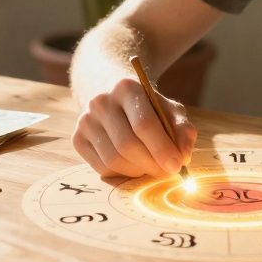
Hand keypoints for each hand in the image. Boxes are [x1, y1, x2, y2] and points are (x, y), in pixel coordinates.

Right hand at [72, 76, 196, 178]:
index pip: (144, 124)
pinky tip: (132, 164)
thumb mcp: (169, 110)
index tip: (177, 165)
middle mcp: (101, 101)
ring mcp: (86, 120)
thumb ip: (182, 130)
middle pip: (127, 145)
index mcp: (126, 88)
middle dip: (151, 164)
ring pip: (114, 160)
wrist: (113, 98)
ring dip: (138, 171)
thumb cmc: (148, 108)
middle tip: (166, 172)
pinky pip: (101, 168)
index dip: (162, 149)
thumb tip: (183, 156)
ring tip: (150, 166)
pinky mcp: (77, 138)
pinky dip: (122, 173)